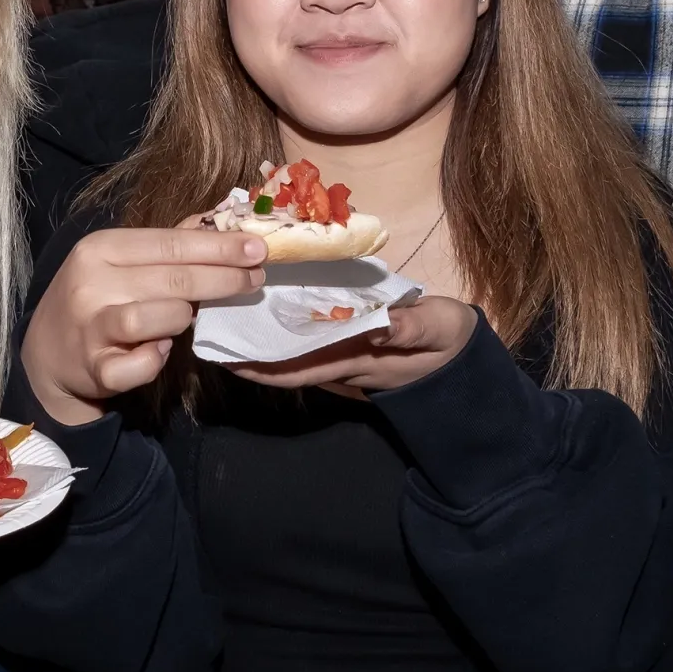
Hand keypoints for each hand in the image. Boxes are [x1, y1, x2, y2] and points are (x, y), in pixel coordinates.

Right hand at [21, 229, 266, 425]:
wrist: (47, 354)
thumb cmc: (96, 300)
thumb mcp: (118, 263)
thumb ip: (165, 245)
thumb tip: (220, 221)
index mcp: (100, 248)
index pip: (171, 243)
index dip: (219, 247)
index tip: (257, 249)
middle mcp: (91, 282)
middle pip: (175, 279)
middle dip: (223, 279)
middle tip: (255, 280)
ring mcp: (91, 326)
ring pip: (161, 316)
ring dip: (182, 318)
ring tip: (184, 319)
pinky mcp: (95, 367)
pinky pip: (144, 364)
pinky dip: (158, 359)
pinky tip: (158, 351)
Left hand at [229, 296, 477, 391]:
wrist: (462, 357)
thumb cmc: (449, 343)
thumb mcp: (439, 330)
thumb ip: (412, 328)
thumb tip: (380, 322)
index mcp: (355, 360)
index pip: (297, 369)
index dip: (260, 366)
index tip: (226, 357)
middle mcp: (339, 361)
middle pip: (282, 361)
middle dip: (246, 350)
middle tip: (210, 326)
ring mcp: (341, 352)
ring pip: (290, 349)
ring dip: (259, 335)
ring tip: (226, 311)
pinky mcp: (346, 340)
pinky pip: (305, 336)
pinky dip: (281, 323)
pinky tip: (263, 302)